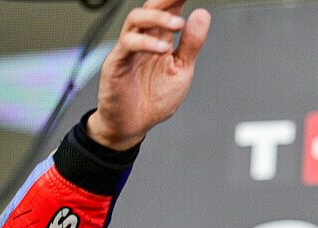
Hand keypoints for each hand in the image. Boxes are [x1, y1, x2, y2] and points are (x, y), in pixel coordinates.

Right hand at [87, 0, 210, 149]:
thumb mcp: (182, 70)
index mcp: (159, 39)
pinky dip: (146, 43)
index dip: (177, 0)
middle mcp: (143, 40)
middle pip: (149, 7)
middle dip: (165, 0)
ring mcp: (128, 50)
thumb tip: (202, 15)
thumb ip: (191, 44)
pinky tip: (162, 48)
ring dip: (157, 17)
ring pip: (135, 20)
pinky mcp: (116, 64)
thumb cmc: (153, 99)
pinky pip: (128, 45)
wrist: (133, 125)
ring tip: (178, 24)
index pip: (168, 10)